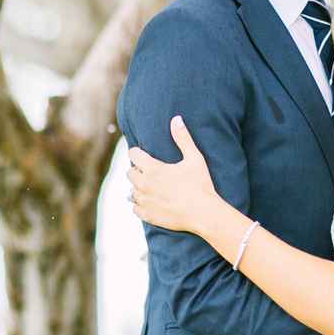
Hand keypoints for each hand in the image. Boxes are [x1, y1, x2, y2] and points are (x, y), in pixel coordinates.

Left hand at [127, 116, 222, 233]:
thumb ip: (183, 138)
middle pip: (130, 173)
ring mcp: (144, 201)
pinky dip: (141, 204)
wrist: (203, 213)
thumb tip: (176, 118)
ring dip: (139, 188)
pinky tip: (151, 201)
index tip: (144, 154)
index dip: (138, 152)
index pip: (133, 154)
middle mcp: (144, 184)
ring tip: (152, 187)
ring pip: (132, 191)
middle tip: (151, 171)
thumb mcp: (194, 158)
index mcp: (152, 169)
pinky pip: (135, 208)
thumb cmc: (200, 184)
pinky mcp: (148, 215)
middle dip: (138, 170)